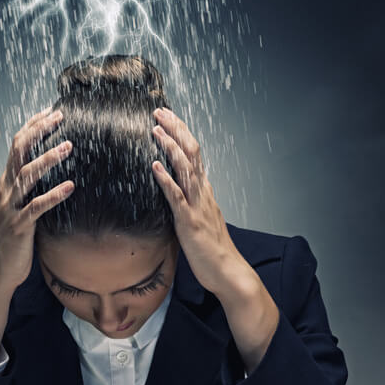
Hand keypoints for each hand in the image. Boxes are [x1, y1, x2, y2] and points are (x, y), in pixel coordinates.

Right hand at [0, 105, 74, 293]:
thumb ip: (31, 188)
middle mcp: (6, 191)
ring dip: (47, 159)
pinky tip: (70, 187)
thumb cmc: (15, 238)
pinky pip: (36, 207)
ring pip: (26, 176)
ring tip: (68, 146)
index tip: (49, 111)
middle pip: (18, 152)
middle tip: (58, 117)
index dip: (31, 127)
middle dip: (38, 132)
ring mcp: (11, 208)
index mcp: (7, 183)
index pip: (17, 146)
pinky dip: (53, 195)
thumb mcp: (21, 206)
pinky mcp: (19, 226)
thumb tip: (53, 172)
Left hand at [149, 106, 242, 294]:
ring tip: (156, 130)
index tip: (167, 117)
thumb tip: (175, 192)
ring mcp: (197, 205)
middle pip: (191, 153)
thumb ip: (188, 203)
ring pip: (186, 169)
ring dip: (170, 148)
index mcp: (204, 191)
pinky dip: (166, 180)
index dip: (180, 133)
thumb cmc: (212, 249)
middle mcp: (203, 193)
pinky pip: (177, 197)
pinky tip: (155, 167)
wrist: (229, 272)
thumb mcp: (198, 219)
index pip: (193, 154)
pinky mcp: (189, 221)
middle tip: (159, 112)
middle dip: (175, 130)